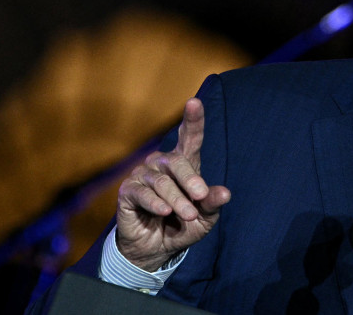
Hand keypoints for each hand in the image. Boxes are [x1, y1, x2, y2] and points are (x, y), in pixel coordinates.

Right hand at [115, 97, 231, 270]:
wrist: (157, 249)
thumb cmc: (183, 227)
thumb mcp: (204, 219)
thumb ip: (212, 204)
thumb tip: (225, 193)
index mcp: (184, 164)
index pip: (189, 138)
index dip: (193, 120)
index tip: (194, 102)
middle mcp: (162, 164)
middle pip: (177, 161)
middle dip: (191, 180)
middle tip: (201, 197)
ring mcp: (142, 175)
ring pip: (161, 181)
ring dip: (177, 200)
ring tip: (187, 215)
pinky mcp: (127, 191)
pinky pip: (142, 193)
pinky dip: (156, 203)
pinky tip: (164, 212)